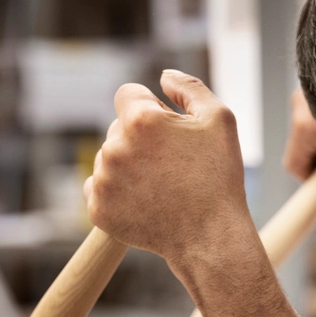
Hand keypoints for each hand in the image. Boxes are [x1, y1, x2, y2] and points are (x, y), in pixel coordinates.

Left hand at [84, 71, 250, 269]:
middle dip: (139, 141)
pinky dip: (116, 193)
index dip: (150, 109)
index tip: (167, 132)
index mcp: (139, 120)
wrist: (210, 239)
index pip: (128, 94)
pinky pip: (97, 189)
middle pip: (117, 129)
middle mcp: (114, 148)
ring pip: (107, 160)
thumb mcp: (218, 120)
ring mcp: (103, 181)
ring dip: (127, 167)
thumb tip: (163, 77)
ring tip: (158, 187)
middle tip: (169, 166)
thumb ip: (189, 87)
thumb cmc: (218, 179)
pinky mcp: (98, 210)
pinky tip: (142, 202)